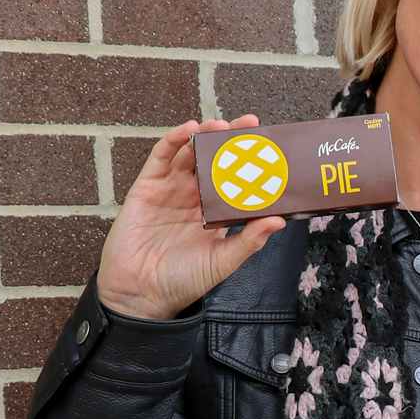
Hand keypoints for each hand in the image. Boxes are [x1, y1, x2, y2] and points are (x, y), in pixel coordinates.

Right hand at [95, 115, 286, 320]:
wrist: (140, 294)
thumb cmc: (182, 282)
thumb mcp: (222, 262)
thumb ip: (249, 241)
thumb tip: (279, 221)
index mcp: (215, 213)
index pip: (236, 181)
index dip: (250, 163)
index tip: (270, 148)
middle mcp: (193, 197)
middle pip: (214, 160)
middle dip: (231, 140)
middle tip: (249, 124)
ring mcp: (169, 190)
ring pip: (189, 154)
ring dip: (204, 136)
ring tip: (220, 125)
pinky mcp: (146, 187)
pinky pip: (160, 158)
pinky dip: (173, 140)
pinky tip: (189, 129)